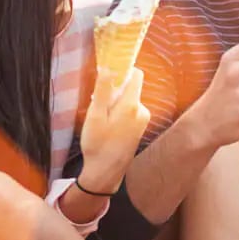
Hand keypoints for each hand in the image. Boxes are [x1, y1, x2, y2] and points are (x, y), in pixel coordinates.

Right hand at [79, 67, 150, 193]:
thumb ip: (103, 90)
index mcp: (132, 105)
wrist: (106, 172)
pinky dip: (119, 112)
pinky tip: (108, 126)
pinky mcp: (140, 127)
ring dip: (115, 102)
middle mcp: (142, 110)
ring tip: (101, 119)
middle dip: (114, 90)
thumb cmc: (98, 144)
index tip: (108, 74)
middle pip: (130, 87)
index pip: (136, 75)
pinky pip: (130, 110)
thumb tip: (109, 67)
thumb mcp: (95, 116)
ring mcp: (143, 119)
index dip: (123, 70)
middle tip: (98, 104)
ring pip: (128, 99)